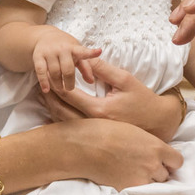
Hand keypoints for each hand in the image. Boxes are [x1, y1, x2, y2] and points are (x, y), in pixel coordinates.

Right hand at [32, 28, 100, 93]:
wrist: (45, 36)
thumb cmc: (65, 47)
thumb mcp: (76, 53)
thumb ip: (85, 67)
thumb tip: (91, 81)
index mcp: (73, 48)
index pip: (83, 51)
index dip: (91, 52)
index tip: (99, 51)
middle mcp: (61, 49)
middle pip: (67, 69)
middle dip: (69, 81)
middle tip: (70, 88)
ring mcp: (49, 52)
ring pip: (54, 71)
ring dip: (58, 83)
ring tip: (61, 89)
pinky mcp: (38, 56)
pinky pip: (40, 71)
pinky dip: (43, 81)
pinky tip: (46, 90)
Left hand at [44, 58, 186, 140]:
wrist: (156, 121)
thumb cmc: (142, 99)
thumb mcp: (125, 80)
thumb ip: (104, 69)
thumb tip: (85, 57)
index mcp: (99, 110)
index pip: (68, 95)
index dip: (55, 83)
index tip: (47, 73)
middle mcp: (93, 124)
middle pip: (61, 111)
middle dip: (48, 97)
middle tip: (37, 85)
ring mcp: (93, 133)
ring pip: (64, 122)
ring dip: (51, 108)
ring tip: (42, 95)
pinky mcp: (95, 136)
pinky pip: (72, 129)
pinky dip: (60, 120)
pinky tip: (53, 111)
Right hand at [60, 117, 184, 189]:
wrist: (86, 146)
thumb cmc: (107, 132)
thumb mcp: (135, 132)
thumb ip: (149, 144)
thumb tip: (154, 153)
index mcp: (157, 147)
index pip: (177, 161)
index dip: (169, 161)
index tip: (163, 161)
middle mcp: (153, 165)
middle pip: (165, 175)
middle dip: (156, 171)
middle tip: (142, 166)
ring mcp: (142, 180)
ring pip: (153, 186)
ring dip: (146, 181)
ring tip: (132, 173)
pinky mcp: (128, 190)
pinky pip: (138, 193)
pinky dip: (133, 188)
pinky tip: (123, 178)